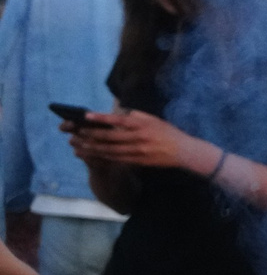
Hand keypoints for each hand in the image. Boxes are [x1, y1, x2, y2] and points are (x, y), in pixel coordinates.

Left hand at [67, 110, 211, 173]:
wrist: (183, 151)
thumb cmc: (167, 132)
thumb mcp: (153, 119)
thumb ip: (135, 116)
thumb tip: (117, 113)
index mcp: (142, 124)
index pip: (118, 121)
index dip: (101, 119)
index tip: (86, 116)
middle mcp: (139, 138)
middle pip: (110, 137)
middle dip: (90, 135)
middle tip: (74, 133)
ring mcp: (138, 151)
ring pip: (110, 150)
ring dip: (91, 148)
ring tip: (77, 145)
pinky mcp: (137, 161)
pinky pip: (116, 159)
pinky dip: (102, 157)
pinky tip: (91, 154)